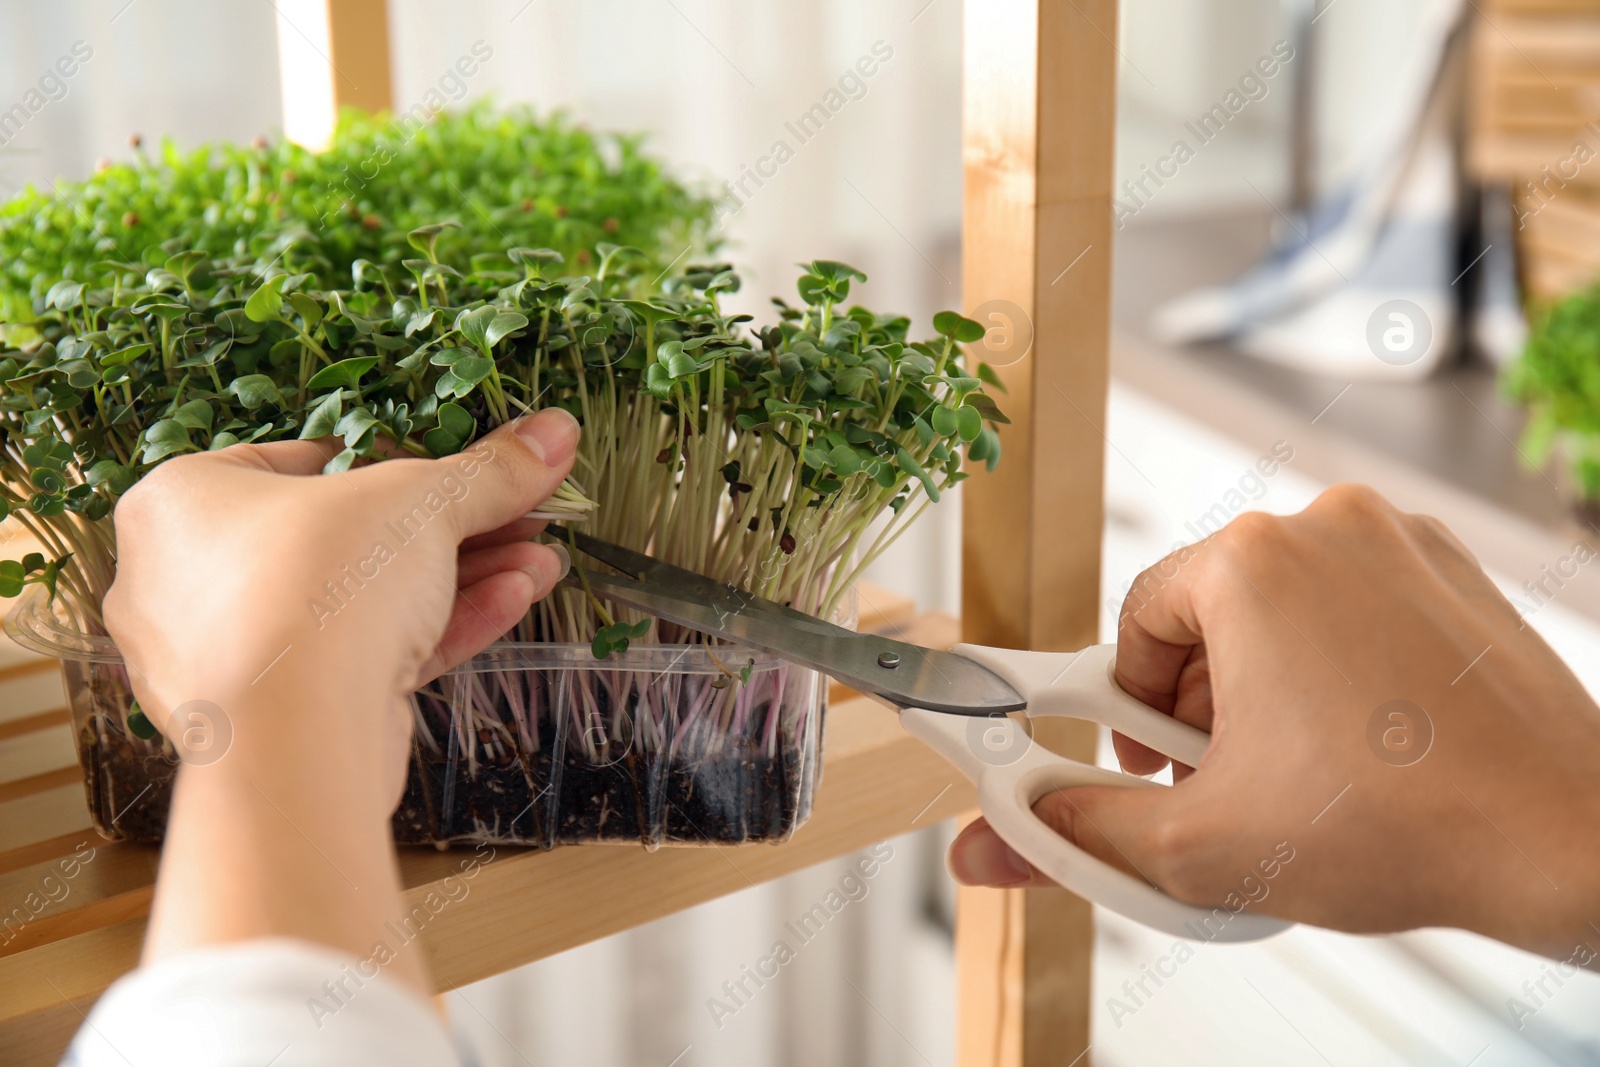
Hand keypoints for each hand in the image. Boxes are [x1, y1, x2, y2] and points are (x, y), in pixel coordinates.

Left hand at [103, 409, 578, 991]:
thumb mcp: (421, 503)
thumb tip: (556, 432)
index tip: (470, 471)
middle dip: (455, 531)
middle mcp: (186, 578)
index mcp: (182, 499)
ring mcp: (230, 656)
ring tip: (540, 562)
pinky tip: (514, 600)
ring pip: (364, 604)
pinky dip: (436, 629)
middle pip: (349, 537)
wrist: (294, 741)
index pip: (309, 461)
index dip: (405, 462)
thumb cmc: (320, 586)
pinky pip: (361, 657)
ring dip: (463, 580)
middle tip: (524, 517)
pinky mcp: (276, 719)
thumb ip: (489, 470)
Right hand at [949, 484, 1599, 959]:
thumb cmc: (1407, 826)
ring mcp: (1401, 542)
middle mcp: (1326, 527)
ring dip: (1262, 689)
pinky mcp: (1455, 574)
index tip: (1139, 764)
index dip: (1124, 706)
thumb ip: (1077, 834)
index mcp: (1252, 562)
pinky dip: (1333, 670)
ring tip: (1289, 774)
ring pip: (1282, 610)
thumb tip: (994, 842)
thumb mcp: (1204, 845)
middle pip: (1208, 611)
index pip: (1134, 617)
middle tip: (1215, 783)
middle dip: (1195, 704)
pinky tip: (1353, 747)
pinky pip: (1353, 609)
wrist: (1571, 842)